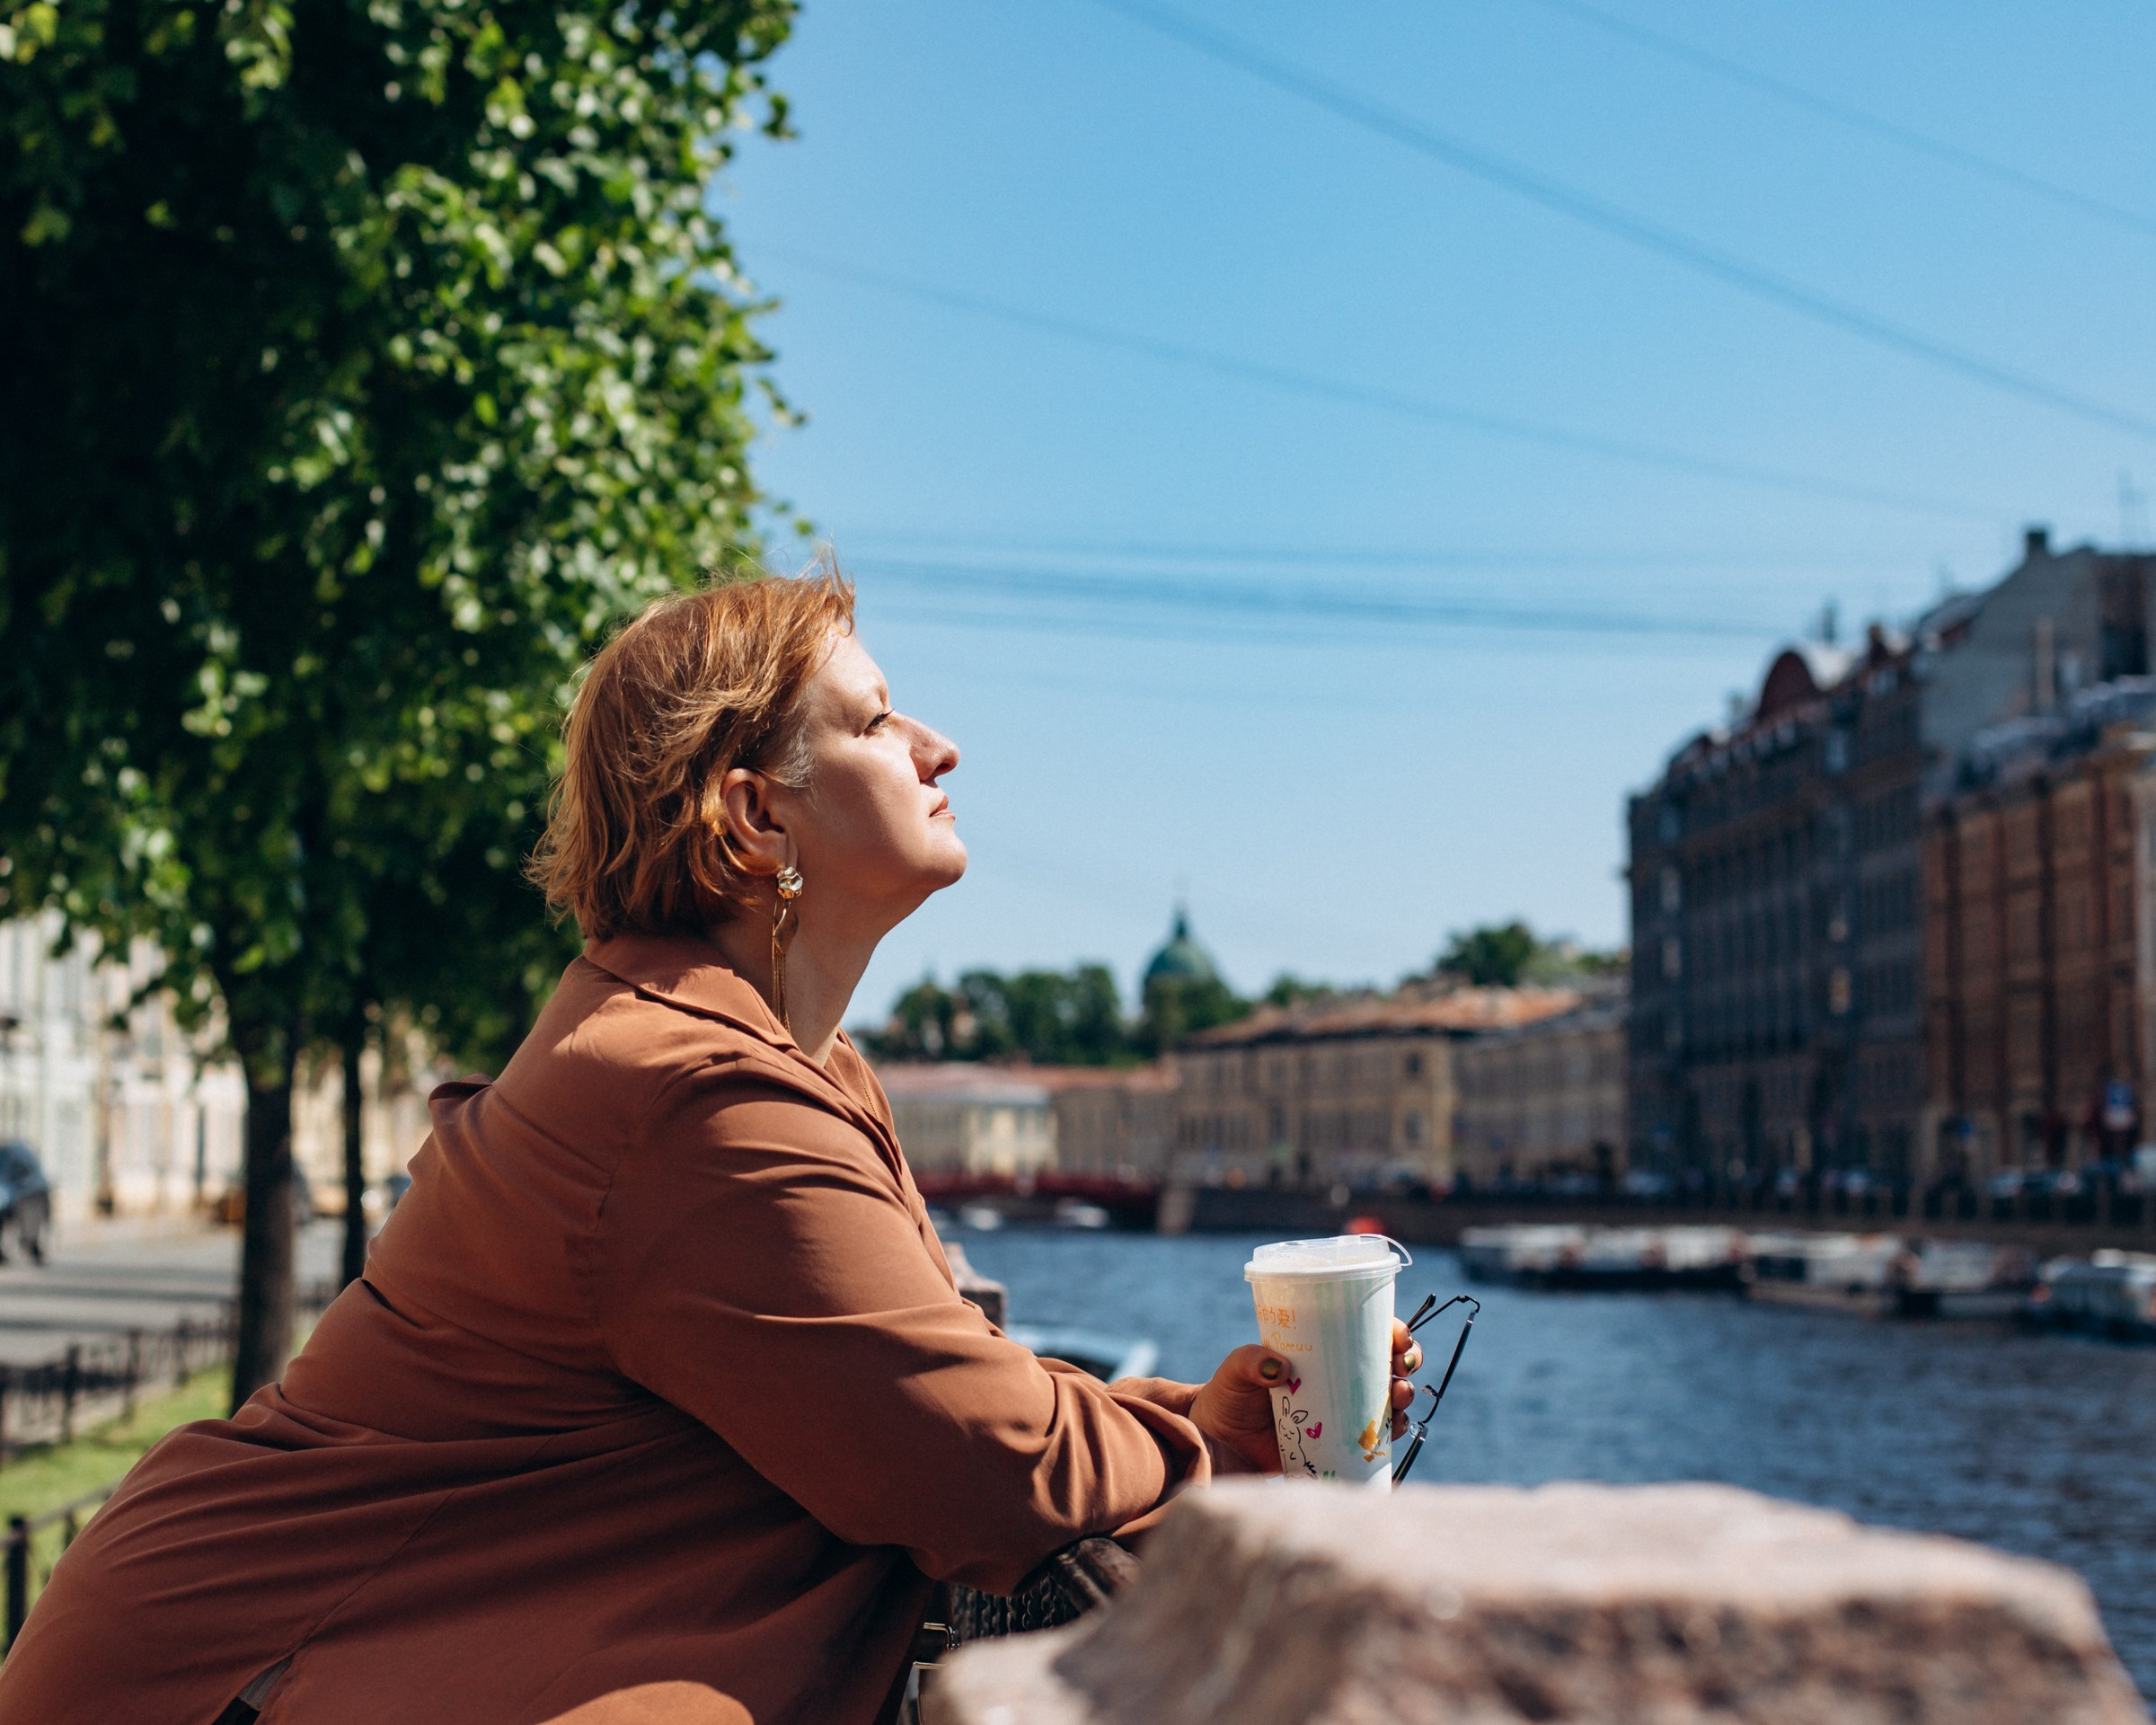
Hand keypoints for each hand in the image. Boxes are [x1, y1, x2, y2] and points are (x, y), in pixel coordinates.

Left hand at [1187, 1320, 1424, 1475]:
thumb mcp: (1235, 1370)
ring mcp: (1342, 1414)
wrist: (1219, 1445)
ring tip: (1396, 1397)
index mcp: (1320, 1353)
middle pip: (1388, 1365)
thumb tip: (1279, 1367)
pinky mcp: (1340, 1446)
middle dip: (1406, 1363)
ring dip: (1403, 1397)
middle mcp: (1338, 1380)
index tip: (1398, 1337)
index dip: (1392, 1332)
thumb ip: (1249, 1361)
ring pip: (1389, 1402)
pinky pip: (1376, 1441)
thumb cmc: (1227, 1397)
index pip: (1365, 1334)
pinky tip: (1393, 1431)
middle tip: (1400, 1367)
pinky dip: (1392, 1435)